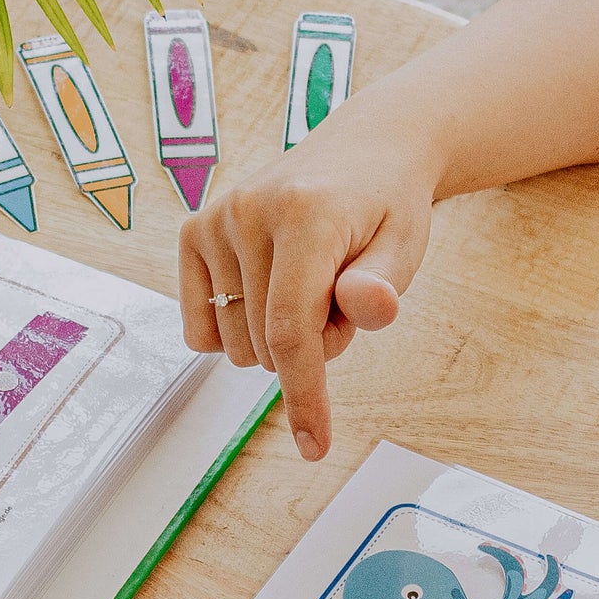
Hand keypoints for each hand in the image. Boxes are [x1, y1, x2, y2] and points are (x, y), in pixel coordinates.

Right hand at [178, 106, 435, 459]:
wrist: (365, 152)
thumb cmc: (387, 209)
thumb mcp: (405, 247)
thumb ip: (383, 285)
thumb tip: (368, 306)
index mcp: (307, 215)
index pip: (292, 330)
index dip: (303, 396)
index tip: (313, 446)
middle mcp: (250, 212)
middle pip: (266, 344)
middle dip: (309, 347)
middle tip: (339, 299)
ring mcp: (215, 219)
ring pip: (232, 343)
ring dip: (275, 337)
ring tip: (307, 286)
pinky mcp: (193, 231)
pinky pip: (200, 325)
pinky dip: (233, 329)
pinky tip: (264, 291)